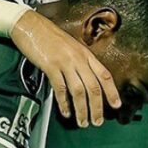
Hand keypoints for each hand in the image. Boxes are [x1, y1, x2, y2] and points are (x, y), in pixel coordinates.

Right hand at [10, 10, 120, 127]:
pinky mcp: (50, 66)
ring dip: (82, 109)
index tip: (116, 105)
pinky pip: (60, 88)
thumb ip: (80, 62)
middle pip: (93, 87)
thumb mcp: (71, 47)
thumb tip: (86, 81)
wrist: (30, 25)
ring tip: (83, 122)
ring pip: (79, 91)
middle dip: (97, 107)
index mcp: (86, 54)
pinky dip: (64, 103)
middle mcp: (78, 59)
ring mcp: (65, 62)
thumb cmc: (49, 37)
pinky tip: (66, 112)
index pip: (104, 75)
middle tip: (97, 121)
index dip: (112, 91)